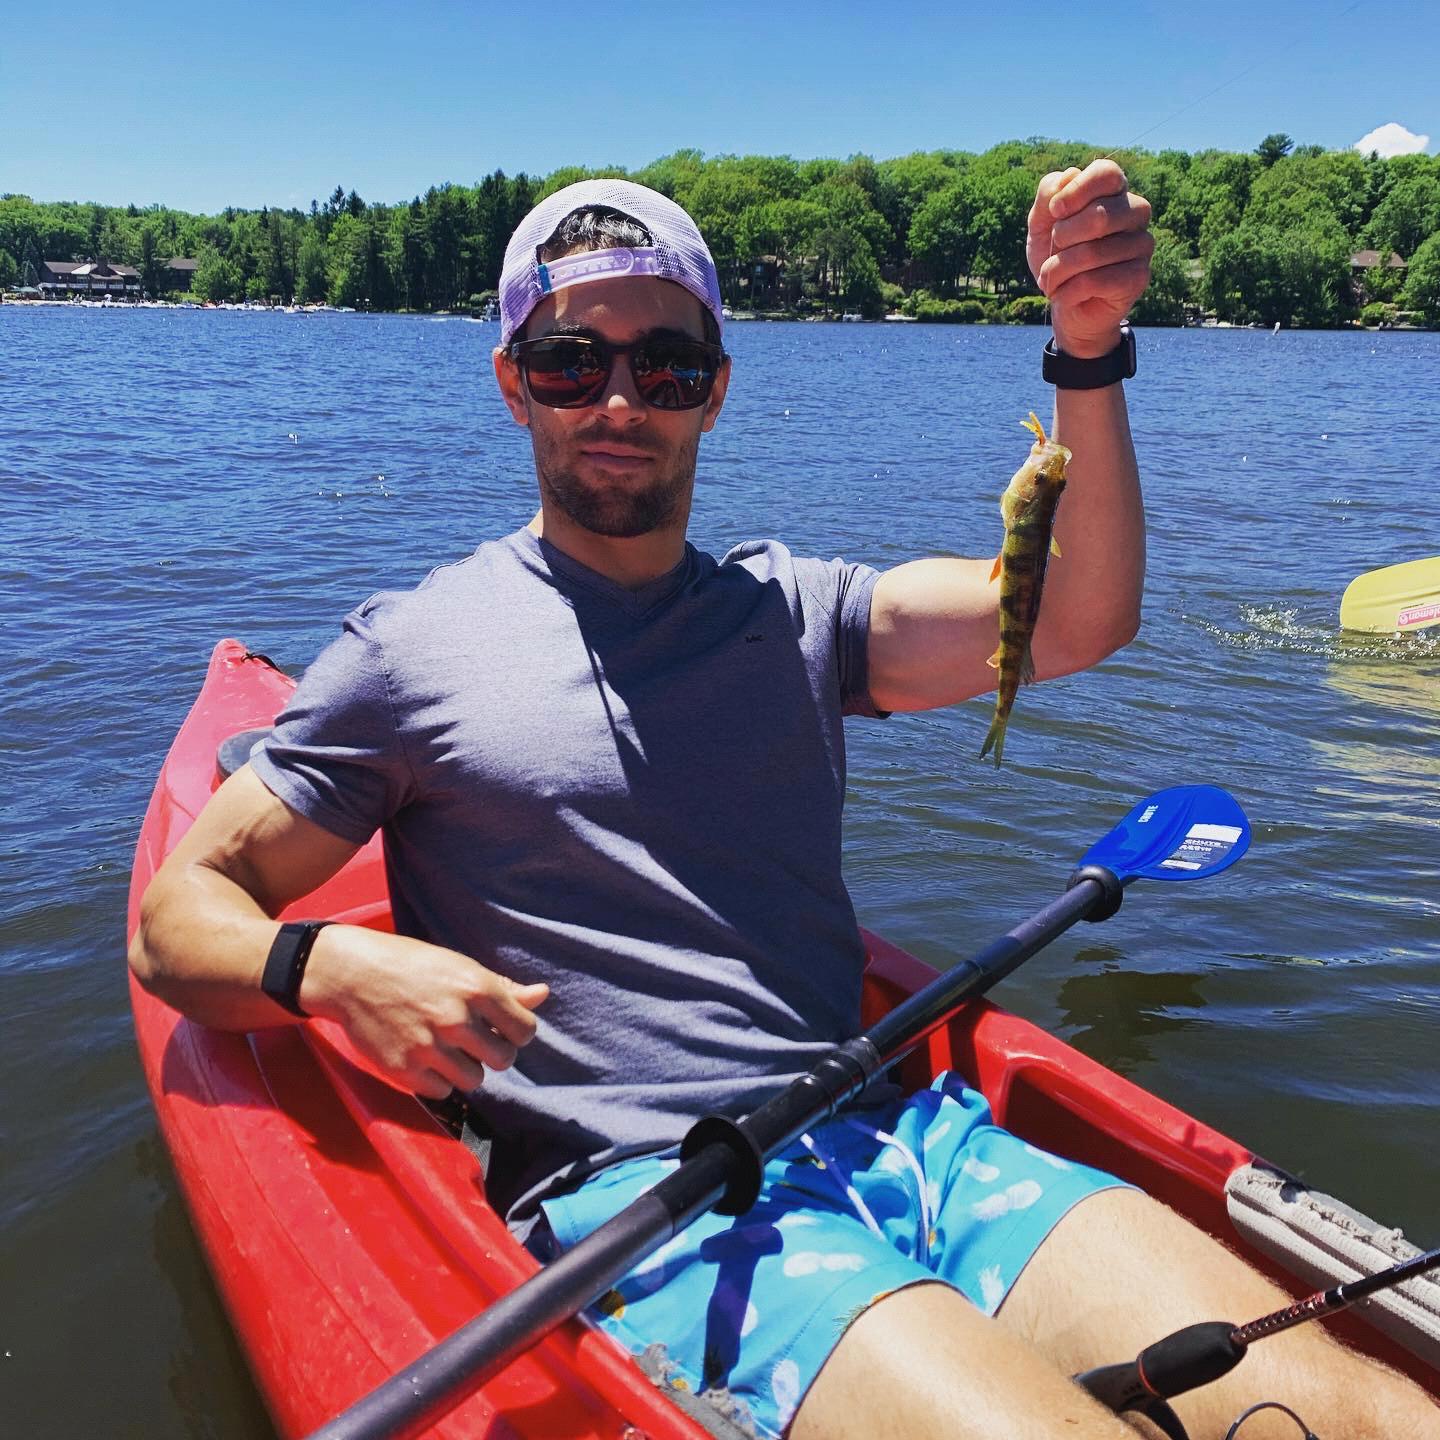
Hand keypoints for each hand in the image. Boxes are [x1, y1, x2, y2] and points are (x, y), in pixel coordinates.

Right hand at [300, 925, 548, 1098]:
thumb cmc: (412, 966)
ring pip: (474, 1080)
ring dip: (466, 1069)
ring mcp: (430, 1046)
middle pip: (503, 1060)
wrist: (351, 975)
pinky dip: (438, 1081)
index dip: (517, 1031)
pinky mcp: (404, 1070)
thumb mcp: (460, 967)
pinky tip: (425, 1058)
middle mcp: (456, 1018)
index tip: (501, 1028)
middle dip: (493, 1053)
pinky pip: (442, 1092)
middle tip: (473, 1040)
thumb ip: (504, 988)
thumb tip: (543, 995)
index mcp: (477, 988)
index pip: (525, 1030)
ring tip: (447, 1049)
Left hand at [1027, 160, 1152, 358]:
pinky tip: (1063, 295)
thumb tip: (1068, 176)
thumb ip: (1048, 196)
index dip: (1077, 190)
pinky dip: (1066, 291)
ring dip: (1057, 271)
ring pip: (1091, 254)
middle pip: (1100, 215)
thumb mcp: (1041, 225)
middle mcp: (1136, 213)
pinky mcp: (1139, 277)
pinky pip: (1093, 281)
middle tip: (1052, 251)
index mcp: (1114, 192)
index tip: (1055, 212)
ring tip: (1049, 279)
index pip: (1106, 173)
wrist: (1066, 305)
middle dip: (1062, 237)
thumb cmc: (1057, 257)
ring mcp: (1142, 244)